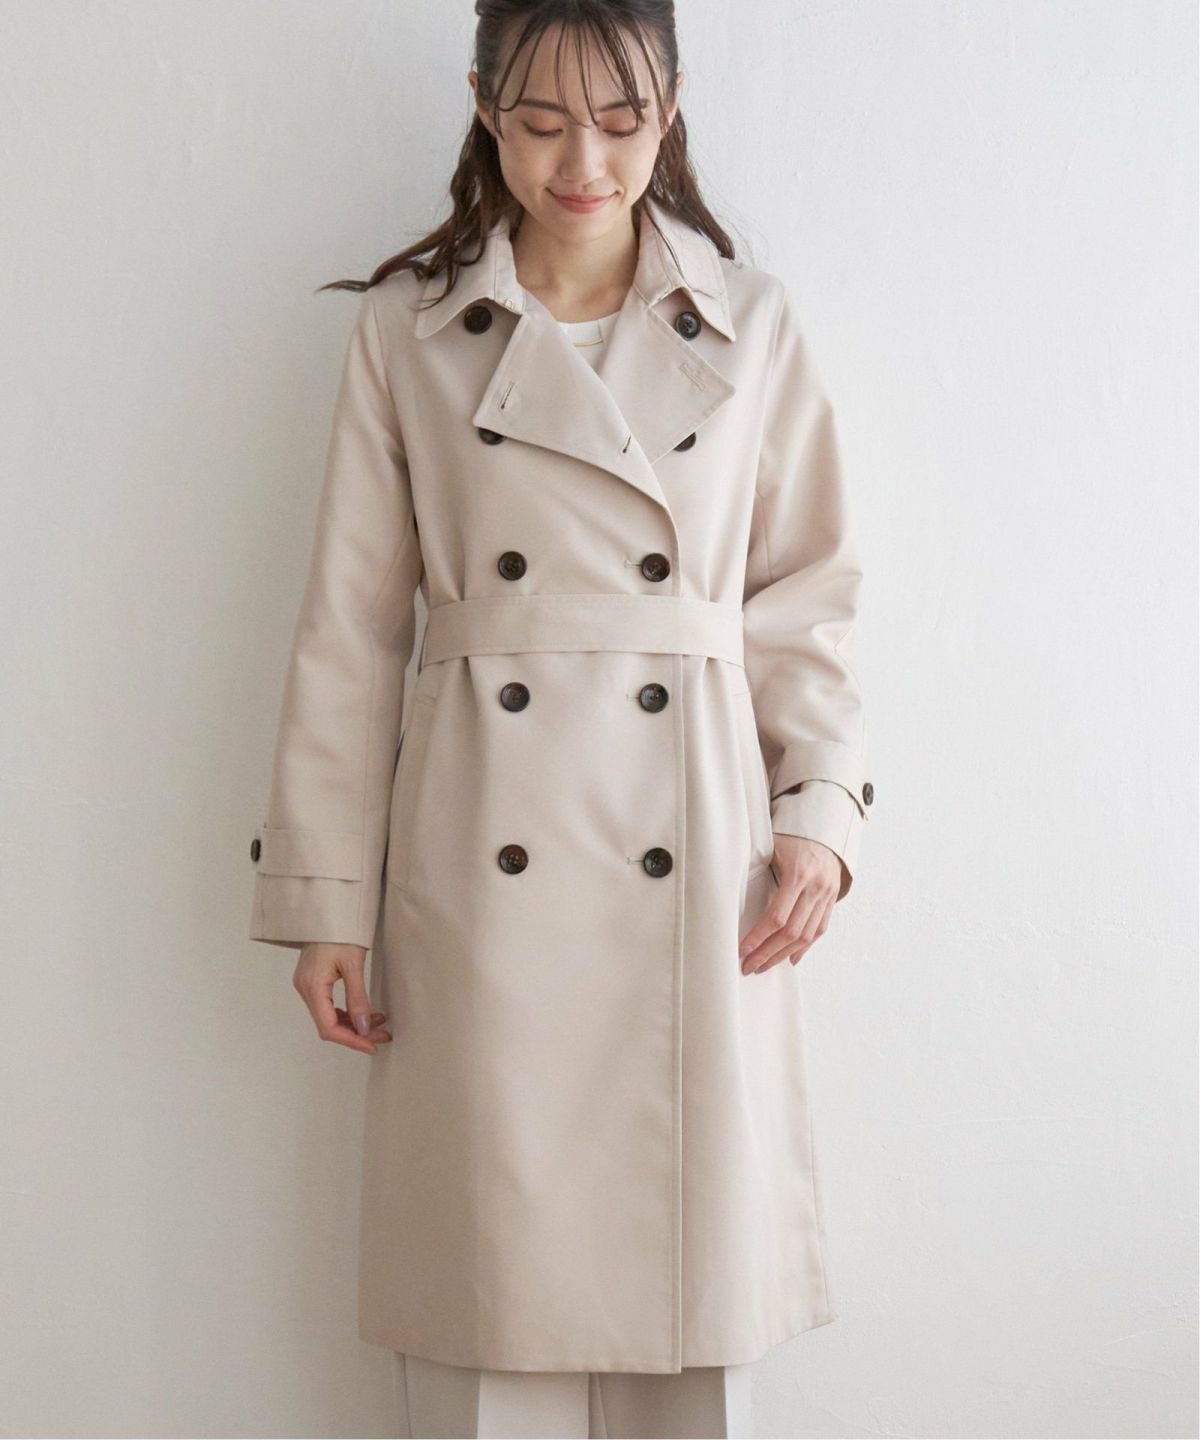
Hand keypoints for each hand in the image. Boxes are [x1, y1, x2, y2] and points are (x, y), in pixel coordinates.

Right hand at [292, 942, 392, 1054]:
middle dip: (357, 1033)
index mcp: (312, 987)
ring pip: (329, 1016)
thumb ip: (358, 998)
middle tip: (383, 1035)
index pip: (328, 1027)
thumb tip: (364, 1028)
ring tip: (379, 1023)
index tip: (373, 1045)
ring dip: (353, 1024)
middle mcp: (304, 989)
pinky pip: (328, 1005)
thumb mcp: (353, 965)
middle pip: (329, 1025)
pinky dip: (346, 1012)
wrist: (329, 911)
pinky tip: (365, 1013)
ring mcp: (306, 985)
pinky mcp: (312, 981)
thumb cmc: (340, 932)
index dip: (351, 1040)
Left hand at [737, 834, 842, 974]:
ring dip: (784, 955)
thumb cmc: (792, 834)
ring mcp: (827, 895)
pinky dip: (805, 947)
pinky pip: (820, 929)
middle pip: (791, 932)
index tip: (743, 950)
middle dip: (768, 953)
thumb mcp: (772, 846)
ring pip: (807, 935)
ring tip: (765, 965)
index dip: (759, 937)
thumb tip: (729, 889)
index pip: (776, 916)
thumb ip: (756, 867)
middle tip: (750, 966)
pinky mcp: (832, 899)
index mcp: (798, 874)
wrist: (825, 825)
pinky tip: (791, 958)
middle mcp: (816, 888)